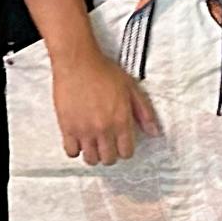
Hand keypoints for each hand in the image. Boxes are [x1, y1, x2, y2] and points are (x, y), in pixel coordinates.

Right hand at [51, 44, 160, 165]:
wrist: (78, 61)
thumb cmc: (102, 70)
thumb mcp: (131, 88)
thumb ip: (144, 112)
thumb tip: (154, 131)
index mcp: (121, 120)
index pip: (126, 152)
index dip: (125, 150)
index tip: (121, 145)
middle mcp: (103, 128)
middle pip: (109, 159)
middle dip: (110, 154)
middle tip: (107, 145)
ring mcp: (84, 129)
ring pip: (91, 159)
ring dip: (94, 154)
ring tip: (93, 144)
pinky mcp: (67, 127)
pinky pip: (71, 152)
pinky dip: (75, 150)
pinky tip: (79, 141)